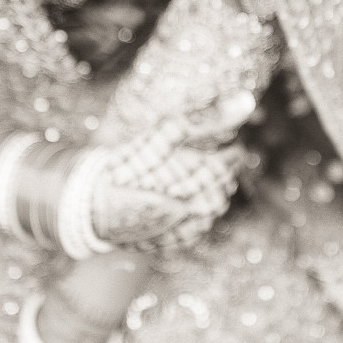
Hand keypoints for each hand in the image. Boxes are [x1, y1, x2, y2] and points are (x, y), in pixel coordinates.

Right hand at [90, 93, 256, 249]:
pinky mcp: (178, 242)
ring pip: (212, 204)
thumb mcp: (169, 131)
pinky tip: (171, 199)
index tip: (210, 141)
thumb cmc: (130, 164)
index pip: (234, 157)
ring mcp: (193, 229)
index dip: (224, 146)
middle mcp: (206, 208)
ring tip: (176, 178)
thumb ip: (211, 117)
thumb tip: (248, 100)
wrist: (94, 206)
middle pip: (224, 182)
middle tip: (191, 158)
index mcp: (209, 179)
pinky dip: (189, 209)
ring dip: (202, 189)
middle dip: (212, 168)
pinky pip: (196, 223)